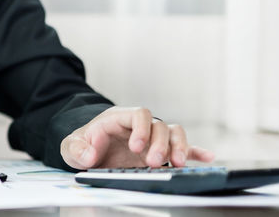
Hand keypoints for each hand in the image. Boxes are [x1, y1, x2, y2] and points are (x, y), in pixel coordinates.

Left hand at [60, 106, 213, 168]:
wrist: (89, 149)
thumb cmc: (83, 144)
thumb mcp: (71, 146)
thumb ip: (77, 149)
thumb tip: (89, 156)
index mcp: (120, 119)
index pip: (139, 115)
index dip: (141, 128)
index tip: (136, 146)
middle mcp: (141, 126)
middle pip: (160, 127)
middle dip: (160, 144)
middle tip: (154, 162)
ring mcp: (152, 138)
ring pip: (174, 134)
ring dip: (180, 147)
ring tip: (178, 164)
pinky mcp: (160, 151)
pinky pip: (183, 148)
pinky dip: (195, 152)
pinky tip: (207, 158)